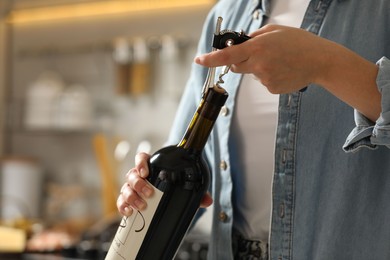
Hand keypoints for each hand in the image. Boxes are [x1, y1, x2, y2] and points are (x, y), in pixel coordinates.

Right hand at [117, 152, 213, 216]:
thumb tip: (207, 201)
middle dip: (138, 184)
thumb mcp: (185, 186)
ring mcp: (132, 188)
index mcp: (151, 166)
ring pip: (125, 188)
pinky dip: (122, 207)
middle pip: (132, 175)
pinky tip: (128, 213)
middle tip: (149, 193)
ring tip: (141, 206)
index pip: (141, 158)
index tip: (146, 171)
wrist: (166, 195)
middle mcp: (138, 176)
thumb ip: (196, 191)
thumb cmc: (173, 185)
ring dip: (131, 197)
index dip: (141, 162)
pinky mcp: (128, 200)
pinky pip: (121, 202)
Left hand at [195, 24, 380, 120]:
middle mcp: (259, 64)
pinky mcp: (272, 88)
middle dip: (238, 61)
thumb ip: (255, 36)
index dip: (210, 59)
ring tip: (279, 61)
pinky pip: (263, 81)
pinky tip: (282, 70)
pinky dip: (269, 76)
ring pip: (251, 74)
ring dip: (258, 68)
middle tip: (256, 54)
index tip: (199, 60)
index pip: (227, 56)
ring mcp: (265, 79)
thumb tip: (241, 43)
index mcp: (258, 47)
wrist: (321, 61)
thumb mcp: (275, 31)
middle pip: (235, 67)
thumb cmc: (300, 43)